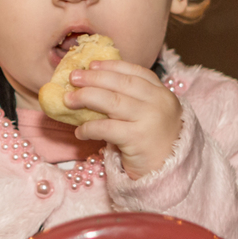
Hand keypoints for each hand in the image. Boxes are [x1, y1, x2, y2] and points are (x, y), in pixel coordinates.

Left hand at [66, 60, 182, 178]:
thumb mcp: (150, 115)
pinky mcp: (137, 139)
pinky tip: (79, 131)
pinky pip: (106, 128)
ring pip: (112, 101)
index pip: (136, 72)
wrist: (168, 173)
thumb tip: (95, 86)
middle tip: (74, 77)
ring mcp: (149, 120)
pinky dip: (89, 128)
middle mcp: (159, 103)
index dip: (112, 66)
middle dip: (94, 78)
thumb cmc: (154, 143)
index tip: (92, 64)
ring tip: (69, 99)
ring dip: (86, 97)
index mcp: (162, 94)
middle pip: (121, 83)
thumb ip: (133, 100)